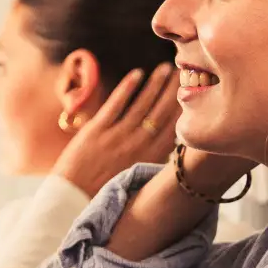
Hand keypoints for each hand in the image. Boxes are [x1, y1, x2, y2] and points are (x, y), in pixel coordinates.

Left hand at [51, 64, 178, 197]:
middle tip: (184, 71)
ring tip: (166, 69)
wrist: (72, 198)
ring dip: (155, 84)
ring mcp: (117, 137)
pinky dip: (127, 88)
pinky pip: (116, 104)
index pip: (174, 127)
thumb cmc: (105, 188)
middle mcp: (137, 146)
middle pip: (161, 111)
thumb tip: (172, 142)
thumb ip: (154, 158)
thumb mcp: (137, 176)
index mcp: (150, 158)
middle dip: (174, 89)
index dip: (185, 106)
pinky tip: (137, 73)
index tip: (195, 90)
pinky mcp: (96, 131)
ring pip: (142, 104)